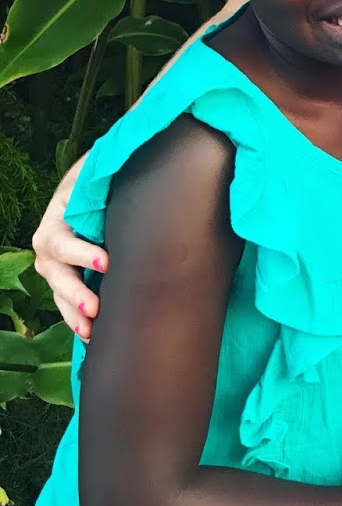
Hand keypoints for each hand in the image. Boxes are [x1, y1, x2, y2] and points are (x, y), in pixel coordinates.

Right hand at [32, 155, 100, 339]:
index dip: (81, 253)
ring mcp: (56, 264)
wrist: (94, 186)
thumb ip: (104, 175)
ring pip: (59, 292)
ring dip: (73, 313)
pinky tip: (90, 334)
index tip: (106, 262)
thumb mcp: (96, 173)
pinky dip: (77, 318)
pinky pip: (66, 301)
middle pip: (57, 274)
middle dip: (75, 292)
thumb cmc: (98, 179)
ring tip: (89, 330)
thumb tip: (128, 170)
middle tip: (94, 307)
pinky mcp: (68, 277)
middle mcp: (50, 245)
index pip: (62, 241)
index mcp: (56, 219)